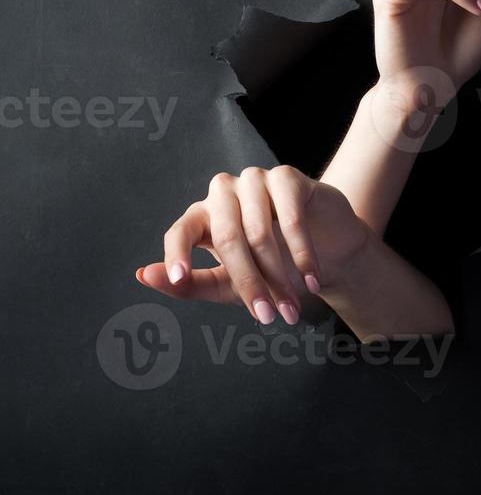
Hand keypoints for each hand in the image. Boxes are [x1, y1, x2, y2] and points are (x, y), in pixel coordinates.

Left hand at [136, 166, 367, 325]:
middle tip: (268, 317)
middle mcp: (223, 192)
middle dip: (249, 282)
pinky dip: (302, 254)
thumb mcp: (228, 284)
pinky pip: (290, 219)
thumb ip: (189, 283)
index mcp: (201, 216)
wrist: (324, 248)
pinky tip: (312, 279)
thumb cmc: (271, 266)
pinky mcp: (286, 177)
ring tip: (292, 307)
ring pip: (259, 231)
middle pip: (227, 238)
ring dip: (279, 275)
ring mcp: (254, 180)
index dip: (176, 254)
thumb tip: (143, 275)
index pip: (179, 231)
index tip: (177, 277)